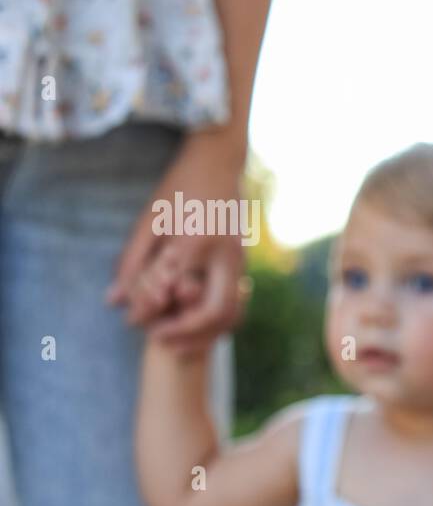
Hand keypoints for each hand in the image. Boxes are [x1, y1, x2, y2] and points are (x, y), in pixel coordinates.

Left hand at [106, 129, 248, 351]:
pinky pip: (236, 304)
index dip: (150, 310)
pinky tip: (193, 325)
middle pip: (215, 312)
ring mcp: (240, 261)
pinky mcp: (243, 264)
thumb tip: (115, 303)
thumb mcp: (150, 221)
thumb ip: (133, 263)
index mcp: (198, 240)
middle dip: (187, 333)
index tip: (132, 321)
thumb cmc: (179, 187)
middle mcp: (226, 255)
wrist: (219, 164)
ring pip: (233, 314)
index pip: (172, 289)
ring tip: (177, 341)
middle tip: (159, 339)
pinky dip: (216, 323)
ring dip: (206, 334)